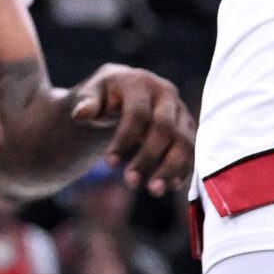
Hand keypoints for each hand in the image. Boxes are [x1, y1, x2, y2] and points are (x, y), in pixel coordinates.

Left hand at [70, 65, 197, 196]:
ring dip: (171, 167)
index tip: (108, 164)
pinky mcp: (188, 127)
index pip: (138, 114)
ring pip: (184, 140)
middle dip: (148, 157)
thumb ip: (85, 103)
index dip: (124, 140)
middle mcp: (166, 94)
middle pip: (164, 128)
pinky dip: (184, 168)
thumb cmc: (101, 97)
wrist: (121, 94)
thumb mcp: (88, 95)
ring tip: (155, 191)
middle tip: (130, 182)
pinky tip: (172, 185)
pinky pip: (192, 149)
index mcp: (141, 82)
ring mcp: (180, 111)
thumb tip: (81, 114)